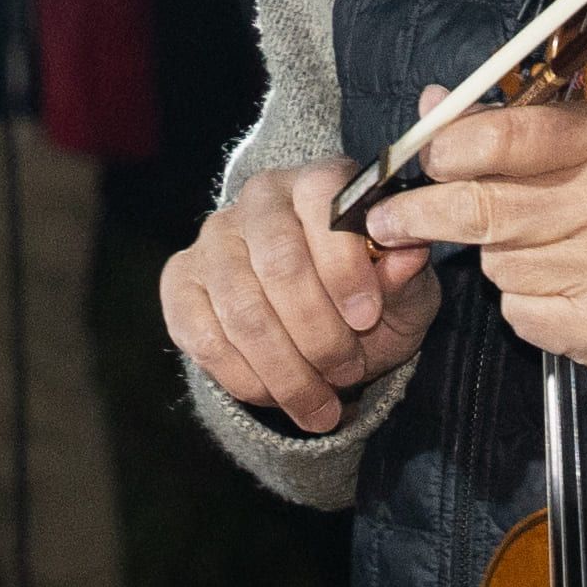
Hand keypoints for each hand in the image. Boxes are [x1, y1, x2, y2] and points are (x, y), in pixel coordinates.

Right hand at [162, 158, 436, 433]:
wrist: (318, 328)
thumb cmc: (365, 299)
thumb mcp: (403, 292)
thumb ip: (403, 275)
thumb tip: (406, 256)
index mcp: (318, 183)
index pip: (323, 204)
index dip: (343, 265)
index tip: (366, 318)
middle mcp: (260, 199)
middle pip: (279, 264)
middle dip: (318, 333)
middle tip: (348, 373)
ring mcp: (213, 238)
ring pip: (242, 311)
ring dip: (286, 370)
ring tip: (320, 404)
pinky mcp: (181, 281)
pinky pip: (204, 337)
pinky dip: (245, 379)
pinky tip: (276, 396)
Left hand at [361, 89, 586, 386]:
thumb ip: (520, 121)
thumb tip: (430, 102)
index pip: (501, 136)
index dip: (444, 149)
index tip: (423, 159)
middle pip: (481, 209)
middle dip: (421, 214)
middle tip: (386, 220)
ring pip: (496, 265)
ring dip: (497, 256)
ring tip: (548, 246)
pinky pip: (519, 314)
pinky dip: (524, 302)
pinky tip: (565, 286)